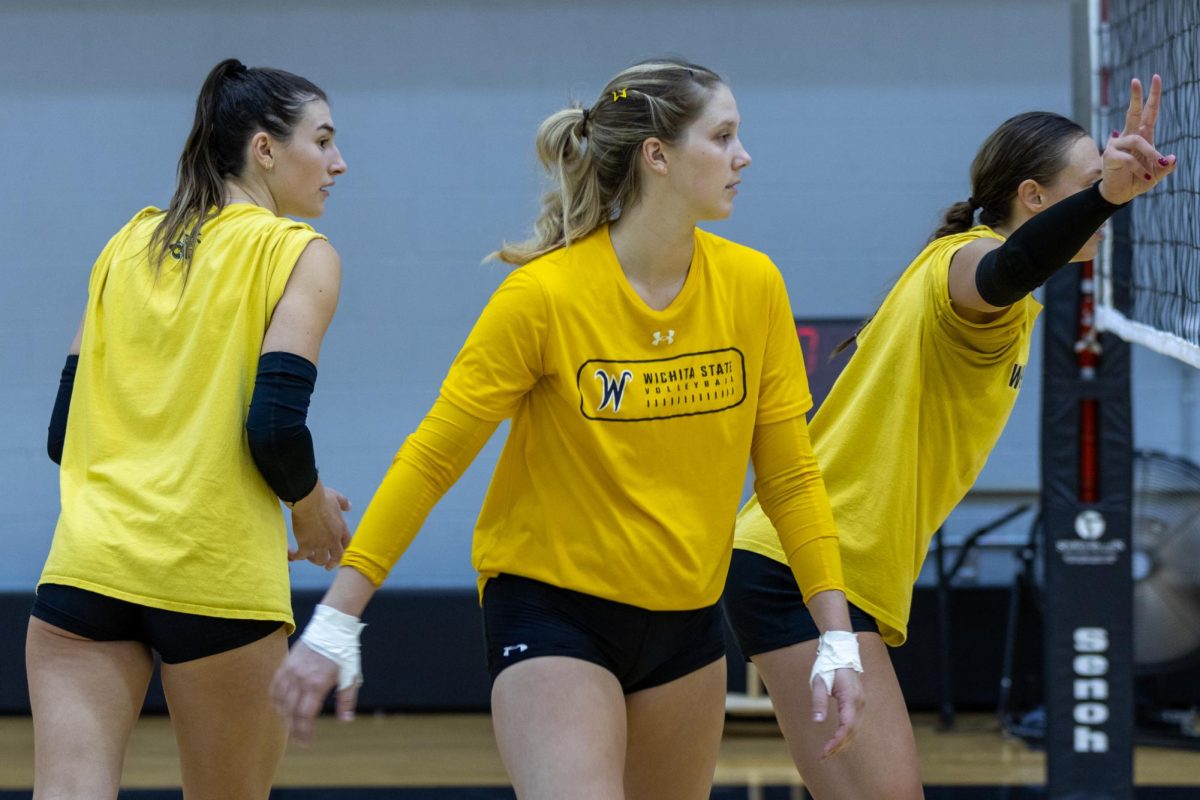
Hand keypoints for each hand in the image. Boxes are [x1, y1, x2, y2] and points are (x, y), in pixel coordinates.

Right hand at [271, 640, 359, 745]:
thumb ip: (347, 699)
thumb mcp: (351, 675)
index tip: (305, 743)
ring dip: (283, 716)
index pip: (305, 715)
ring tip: (290, 726)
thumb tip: (346, 720)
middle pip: (291, 711)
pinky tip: (279, 707)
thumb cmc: (344, 651)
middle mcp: (300, 678)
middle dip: (293, 729)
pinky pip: (274, 686)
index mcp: (317, 683)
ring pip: (280, 700)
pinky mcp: (285, 663)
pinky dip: (275, 699)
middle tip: (298, 740)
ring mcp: (290, 670)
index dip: (304, 732)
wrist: (332, 625)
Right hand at [289, 481, 350, 568]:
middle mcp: (333, 539)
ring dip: (315, 560)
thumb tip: (349, 506)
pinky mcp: (306, 545)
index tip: (338, 552)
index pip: (346, 544)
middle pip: (337, 557)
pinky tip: (293, 555)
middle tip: (328, 567)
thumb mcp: (336, 497)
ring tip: (309, 557)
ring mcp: (320, 544)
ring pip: (320, 560)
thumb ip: (344, 502)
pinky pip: (302, 556)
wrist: (308, 500)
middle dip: (332, 563)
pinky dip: (297, 557)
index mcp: (341, 528)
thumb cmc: (321, 497)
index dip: (342, 550)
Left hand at [811, 666, 863, 758]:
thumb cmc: (828, 665)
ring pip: (855, 730)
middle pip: (852, 731)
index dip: (837, 741)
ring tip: (828, 753)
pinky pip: (855, 724)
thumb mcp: (819, 681)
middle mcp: (859, 703)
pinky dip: (847, 735)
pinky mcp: (858, 704)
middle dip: (838, 746)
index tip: (825, 751)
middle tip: (822, 756)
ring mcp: (861, 704)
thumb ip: (819, 701)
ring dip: (843, 743)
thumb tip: (817, 721)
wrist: (842, 653)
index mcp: (850, 698)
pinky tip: (837, 741)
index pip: (846, 726)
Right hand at [1099, 74, 1177, 204]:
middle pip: (1134, 113)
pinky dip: (1138, 169)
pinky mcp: (1110, 155)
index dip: (1153, 96)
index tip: (1155, 77)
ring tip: (1150, 172)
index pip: (1149, 112)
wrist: (1120, 195)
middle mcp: (1130, 136)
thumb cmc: (1138, 180)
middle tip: (1136, 80)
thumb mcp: (1158, 174)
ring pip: (1137, 140)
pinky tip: (1143, 177)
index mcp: (1144, 136)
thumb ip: (1166, 167)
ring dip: (1148, 155)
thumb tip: (1171, 157)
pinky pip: (1129, 158)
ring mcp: (1117, 145)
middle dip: (1136, 96)